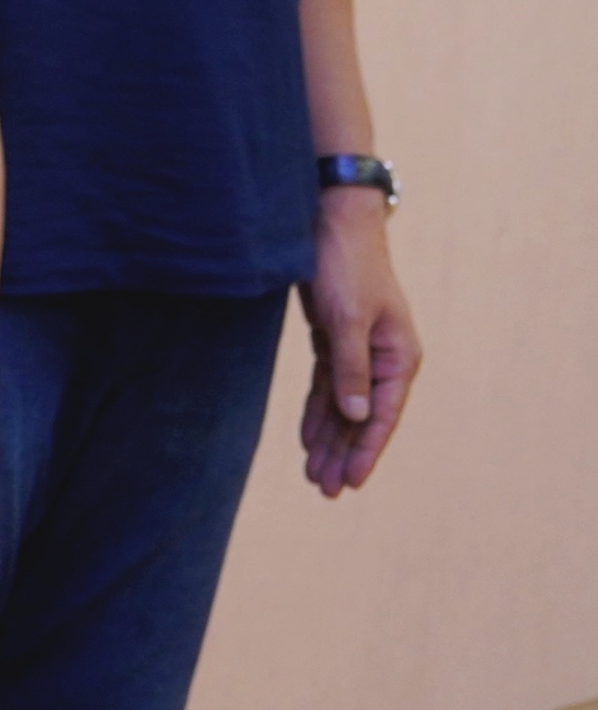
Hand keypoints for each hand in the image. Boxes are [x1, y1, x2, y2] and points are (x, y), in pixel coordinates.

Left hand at [300, 192, 421, 496]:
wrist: (331, 220)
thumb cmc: (345, 265)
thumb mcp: (347, 319)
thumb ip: (351, 368)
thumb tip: (357, 416)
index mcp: (399, 356)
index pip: (381, 415)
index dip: (365, 451)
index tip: (351, 483)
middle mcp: (384, 358)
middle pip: (362, 417)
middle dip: (343, 454)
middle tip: (324, 490)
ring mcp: (360, 349)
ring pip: (344, 405)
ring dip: (330, 439)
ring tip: (315, 474)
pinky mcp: (336, 338)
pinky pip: (328, 384)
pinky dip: (319, 411)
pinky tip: (309, 437)